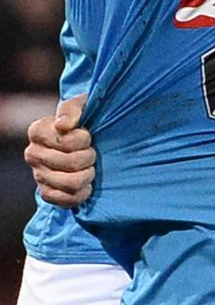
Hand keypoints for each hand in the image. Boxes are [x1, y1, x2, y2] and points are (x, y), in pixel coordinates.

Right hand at [24, 94, 95, 208]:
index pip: (65, 141)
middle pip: (70, 163)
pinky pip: (68, 200)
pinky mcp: (46, 193)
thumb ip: (72, 109)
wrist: (83, 141)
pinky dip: (83, 192)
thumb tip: (63, 125)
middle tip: (91, 153)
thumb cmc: (83, 120)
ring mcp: (38, 175)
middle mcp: (33, 154)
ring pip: (71, 183)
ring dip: (88, 175)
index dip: (83, 139)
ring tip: (89, 168)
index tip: (87, 134)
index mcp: (38, 131)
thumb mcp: (81, 105)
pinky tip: (86, 183)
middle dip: (89, 157)